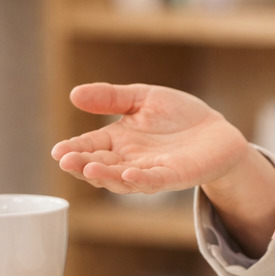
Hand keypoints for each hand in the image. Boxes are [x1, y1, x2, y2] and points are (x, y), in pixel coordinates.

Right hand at [53, 82, 274, 255]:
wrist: (217, 132)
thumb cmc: (178, 116)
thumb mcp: (142, 98)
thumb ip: (111, 97)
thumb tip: (74, 94)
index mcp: (118, 141)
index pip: (89, 146)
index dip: (73, 149)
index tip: (57, 151)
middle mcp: (129, 159)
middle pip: (100, 166)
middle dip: (82, 164)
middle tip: (65, 161)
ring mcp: (150, 171)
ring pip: (121, 179)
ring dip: (105, 175)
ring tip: (89, 169)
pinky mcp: (174, 176)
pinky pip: (154, 180)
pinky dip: (141, 179)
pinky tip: (129, 173)